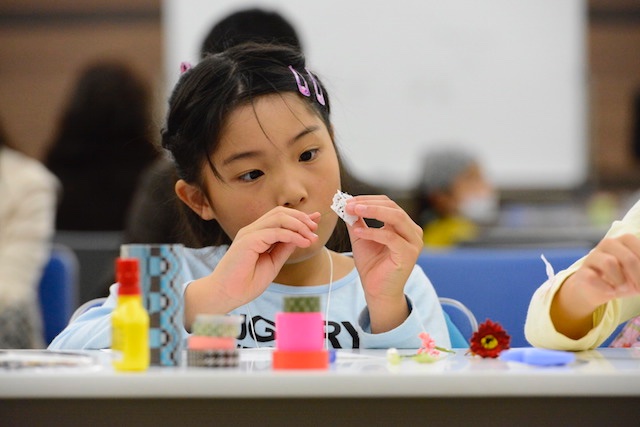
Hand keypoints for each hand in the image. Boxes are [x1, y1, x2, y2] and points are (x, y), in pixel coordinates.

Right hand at [185, 207, 319, 322]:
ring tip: (311, 237)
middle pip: (281, 212)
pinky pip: (276, 231)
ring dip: (299, 225)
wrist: (225, 294)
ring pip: (279, 217)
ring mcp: (249, 233)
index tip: (316, 220)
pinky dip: (293, 235)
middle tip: (315, 230)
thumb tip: (300, 237)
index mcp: (257, 234)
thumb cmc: (245, 283)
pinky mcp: (248, 240)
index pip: (280, 217)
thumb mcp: (272, 263)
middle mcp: (252, 230)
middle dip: (301, 218)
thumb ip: (284, 249)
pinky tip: (303, 242)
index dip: (300, 217)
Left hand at [344, 195, 422, 331]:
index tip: (348, 200)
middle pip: (393, 207)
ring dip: (372, 211)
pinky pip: (391, 238)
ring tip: (353, 211)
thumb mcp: (361, 238)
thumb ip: (357, 221)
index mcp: (403, 225)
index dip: (367, 199)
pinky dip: (373, 232)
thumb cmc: (372, 265)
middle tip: (349, 204)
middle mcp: (412, 231)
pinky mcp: (408, 254)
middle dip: (368, 204)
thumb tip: (347, 204)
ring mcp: (413, 242)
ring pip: (396, 218)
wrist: (377, 291)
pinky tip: (358, 232)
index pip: (387, 203)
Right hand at [563, 233, 639, 308]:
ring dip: (620, 280)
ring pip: (609, 263)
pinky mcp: (582, 271)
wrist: (593, 289)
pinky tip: (610, 291)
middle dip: (638, 277)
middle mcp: (608, 244)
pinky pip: (592, 277)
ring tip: (623, 289)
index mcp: (624, 241)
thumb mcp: (637, 273)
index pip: (638, 246)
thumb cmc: (622, 278)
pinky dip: (605, 287)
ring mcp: (593, 257)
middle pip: (628, 258)